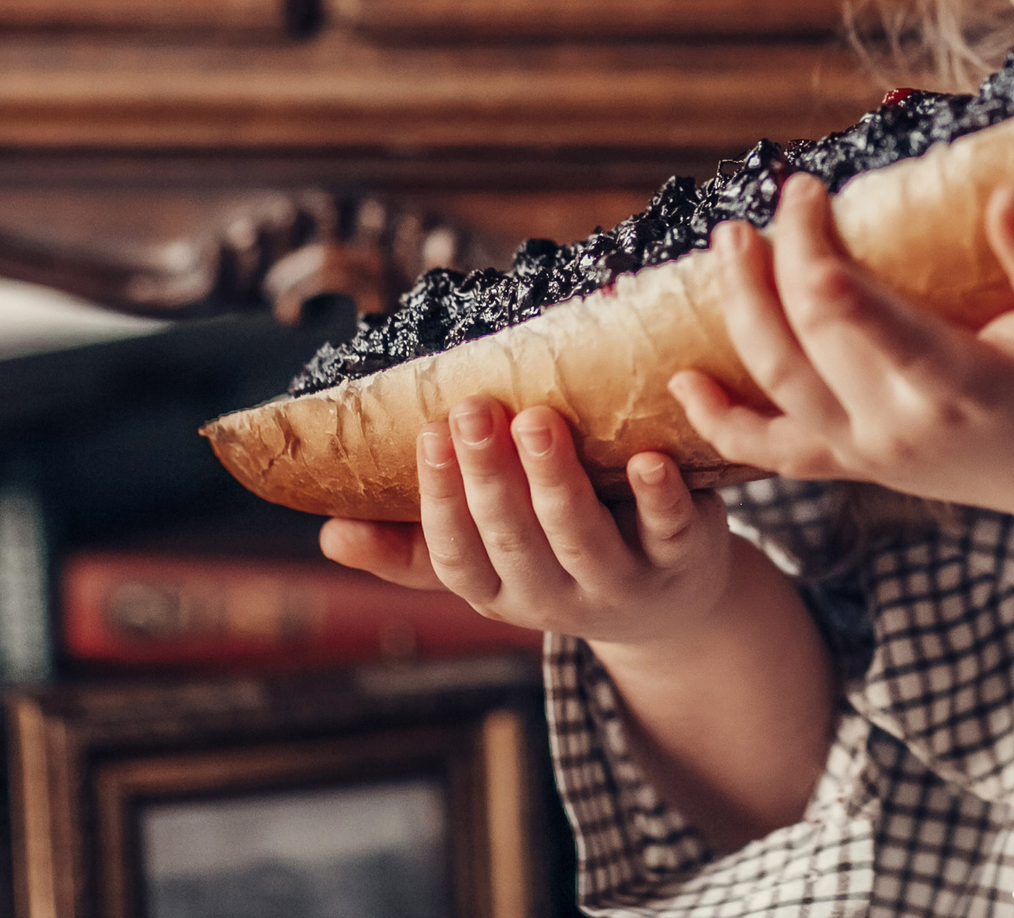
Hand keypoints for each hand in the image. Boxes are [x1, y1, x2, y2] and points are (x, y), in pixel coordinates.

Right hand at [320, 398, 736, 651]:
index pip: (456, 555)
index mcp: (499, 589)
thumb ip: (414, 548)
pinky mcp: (685, 558)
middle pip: (515, 541)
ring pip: (583, 537)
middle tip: (474, 409)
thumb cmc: (559, 558)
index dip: (439, 501)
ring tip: (538, 419)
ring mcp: (622, 581)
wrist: (672, 605)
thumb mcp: (491, 564)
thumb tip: (328, 535)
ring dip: (558, 481)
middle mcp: (555, 595)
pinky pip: (672, 531)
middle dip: (491, 477)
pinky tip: (650, 458)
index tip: (429, 435)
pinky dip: (661, 496)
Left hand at [675, 173, 1013, 521]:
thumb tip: (1007, 196)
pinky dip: (721, 424)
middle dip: (786, 262)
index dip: (830, 272)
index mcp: (965, 388)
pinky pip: (773, 451)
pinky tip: (681, 383)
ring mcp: (870, 453)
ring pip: (780, 387)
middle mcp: (904, 428)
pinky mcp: (851, 463)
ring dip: (742, 313)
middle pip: (815, 344)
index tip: (807, 200)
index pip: (882, 332)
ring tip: (730, 240)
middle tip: (788, 192)